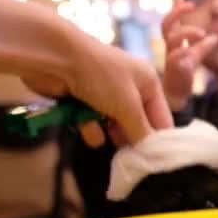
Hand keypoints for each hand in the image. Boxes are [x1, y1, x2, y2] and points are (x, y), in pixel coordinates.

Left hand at [23, 47, 172, 146]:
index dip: (158, 139)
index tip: (154, 159)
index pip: (162, 118)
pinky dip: (90, 128)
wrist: (55, 58)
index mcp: (149, 83)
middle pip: (138, 124)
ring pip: (115, 126)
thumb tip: (152, 153)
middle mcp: (131, 88)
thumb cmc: (100, 76)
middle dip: (132, 138)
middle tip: (130, 156)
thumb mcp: (128, 106)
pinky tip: (86, 129)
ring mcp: (107, 94)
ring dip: (109, 134)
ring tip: (106, 136)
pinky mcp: (85, 100)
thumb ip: (142, 131)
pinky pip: (94, 123)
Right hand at [162, 0, 217, 110]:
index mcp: (173, 43)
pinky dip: (184, 52)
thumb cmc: (184, 74)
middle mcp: (170, 47)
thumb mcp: (195, 56)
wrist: (176, 95)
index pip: (171, 21)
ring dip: (186, 32)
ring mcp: (171, 58)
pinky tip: (191, 50)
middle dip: (176, 12)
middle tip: (190, 3)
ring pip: (172, 39)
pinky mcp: (175, 70)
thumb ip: (203, 45)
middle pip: (166, 25)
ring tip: (201, 32)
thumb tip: (216, 36)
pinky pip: (176, 58)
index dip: (175, 9)